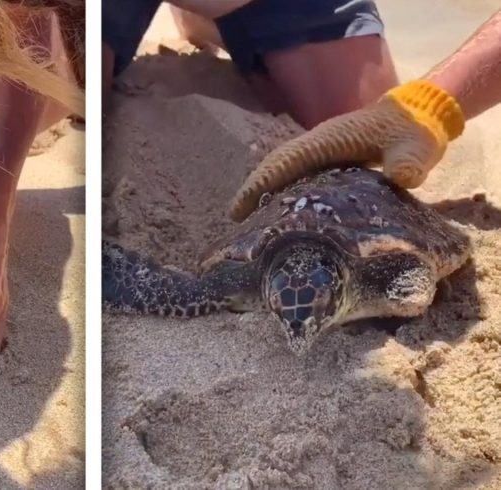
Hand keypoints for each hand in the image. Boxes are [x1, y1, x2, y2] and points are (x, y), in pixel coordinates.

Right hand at [228, 80, 465, 220]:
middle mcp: (317, 143)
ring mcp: (322, 149)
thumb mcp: (415, 146)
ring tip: (251, 218)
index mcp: (327, 141)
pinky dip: (282, 187)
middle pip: (275, 165)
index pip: (284, 163)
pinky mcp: (329, 157)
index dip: (259, 185)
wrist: (420, 112)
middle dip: (253, 189)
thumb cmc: (413, 130)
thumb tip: (402, 178)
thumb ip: (408, 162)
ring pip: (284, 167)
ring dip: (265, 188)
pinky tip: (281, 208)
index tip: (236, 210)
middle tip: (235, 220)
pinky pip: (298, 172)